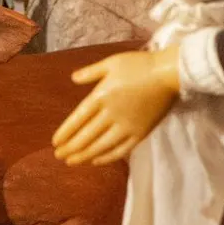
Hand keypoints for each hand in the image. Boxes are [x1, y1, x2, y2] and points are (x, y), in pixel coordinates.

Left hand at [51, 45, 179, 166]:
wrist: (169, 74)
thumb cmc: (139, 65)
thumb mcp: (111, 62)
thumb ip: (91, 72)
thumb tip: (72, 78)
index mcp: (101, 96)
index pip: (78, 119)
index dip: (65, 133)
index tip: (55, 142)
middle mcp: (111, 114)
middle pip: (86, 136)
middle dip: (70, 148)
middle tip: (58, 156)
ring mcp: (126, 126)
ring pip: (101, 146)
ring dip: (84, 155)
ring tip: (71, 162)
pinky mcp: (140, 133)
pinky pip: (121, 150)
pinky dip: (107, 157)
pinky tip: (96, 160)